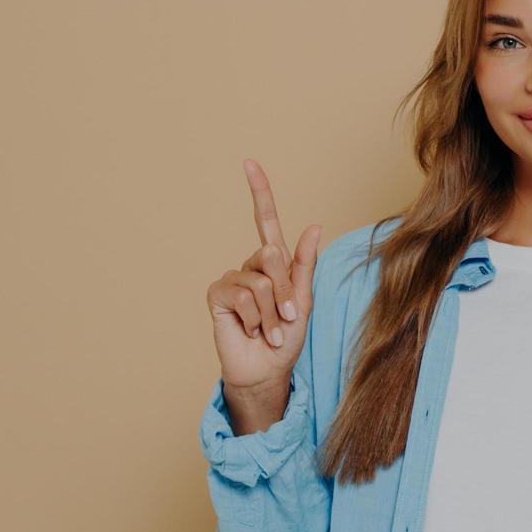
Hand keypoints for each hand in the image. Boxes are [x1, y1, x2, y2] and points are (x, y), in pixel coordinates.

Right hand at [205, 158, 322, 391]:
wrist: (268, 370)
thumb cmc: (287, 337)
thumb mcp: (304, 301)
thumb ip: (305, 265)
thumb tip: (315, 225)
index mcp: (274, 262)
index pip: (266, 220)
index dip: (259, 191)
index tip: (249, 162)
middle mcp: (251, 266)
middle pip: (271, 256)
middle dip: (286, 293)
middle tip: (286, 319)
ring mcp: (232, 279)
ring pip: (260, 282)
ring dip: (272, 313)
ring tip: (269, 329)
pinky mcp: (217, 295)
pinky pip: (241, 295)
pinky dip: (254, 318)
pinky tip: (251, 330)